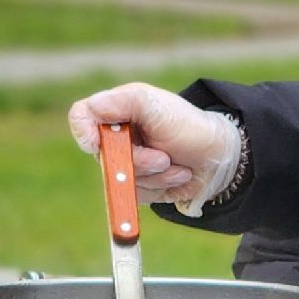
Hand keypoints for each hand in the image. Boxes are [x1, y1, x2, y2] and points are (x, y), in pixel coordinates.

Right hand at [68, 82, 242, 213]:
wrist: (217, 157)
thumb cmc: (188, 124)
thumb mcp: (157, 106)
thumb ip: (124, 102)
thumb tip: (91, 107)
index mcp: (117, 111)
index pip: (81, 117)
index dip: (83, 132)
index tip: (98, 144)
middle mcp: (116, 137)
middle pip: (102, 156)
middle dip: (138, 161)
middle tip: (163, 158)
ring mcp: (125, 164)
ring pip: (121, 181)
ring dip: (155, 176)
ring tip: (176, 164)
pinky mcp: (137, 187)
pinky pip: (135, 196)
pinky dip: (160, 188)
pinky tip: (177, 175)